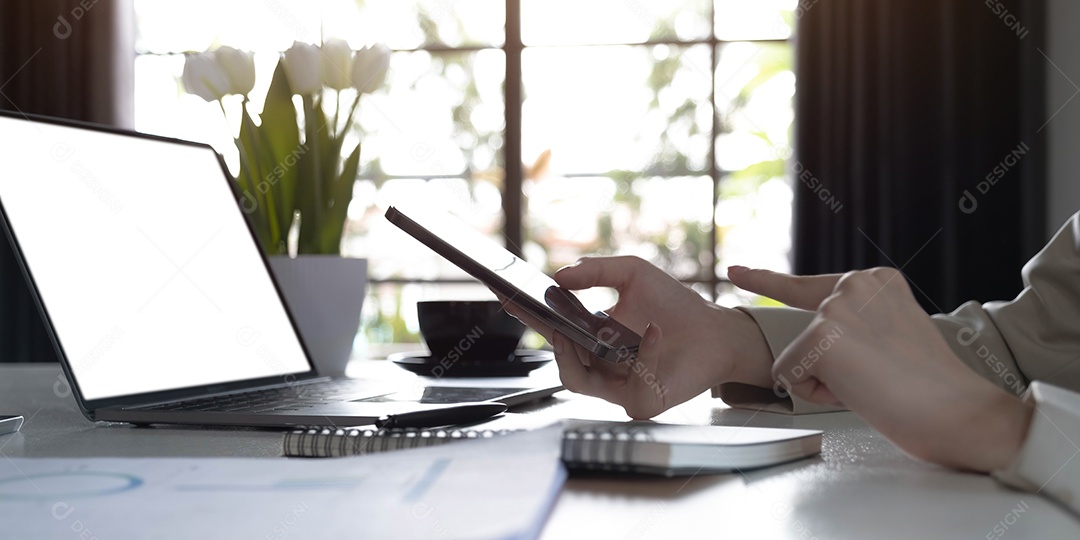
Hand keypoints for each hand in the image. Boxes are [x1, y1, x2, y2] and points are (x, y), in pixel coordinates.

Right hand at [499, 256, 774, 418]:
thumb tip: (559, 276)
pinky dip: (646, 355)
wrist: (717, 331)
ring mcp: (618, 388)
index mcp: (591, 337)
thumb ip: (596, 270)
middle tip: (552, 323)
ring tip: (598, 329)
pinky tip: (655, 332)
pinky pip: (633, 386)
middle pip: (559, 363)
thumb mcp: (634, 274)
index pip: (551, 329)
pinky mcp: (644, 402)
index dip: (527, 315)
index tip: (507, 296)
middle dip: (551, 342)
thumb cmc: (675, 306)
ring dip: (584, 355)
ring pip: (580, 381)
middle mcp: (599, 366)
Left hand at [729, 265, 1033, 471]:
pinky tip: (859, 389)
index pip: (808, 284)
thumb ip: (856, 323)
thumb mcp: (892, 335)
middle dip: (826, 368)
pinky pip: (787, 378)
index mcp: (875, 280)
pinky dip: (817, 394)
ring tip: (874, 382)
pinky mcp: (821, 335)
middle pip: (802, 337)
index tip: (733, 271)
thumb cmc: (929, 388)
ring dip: (826, 382)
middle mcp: (853, 283)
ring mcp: (836, 306)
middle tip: (878, 377)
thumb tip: (817, 335)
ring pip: (794, 358)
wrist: (956, 411)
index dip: (766, 282)